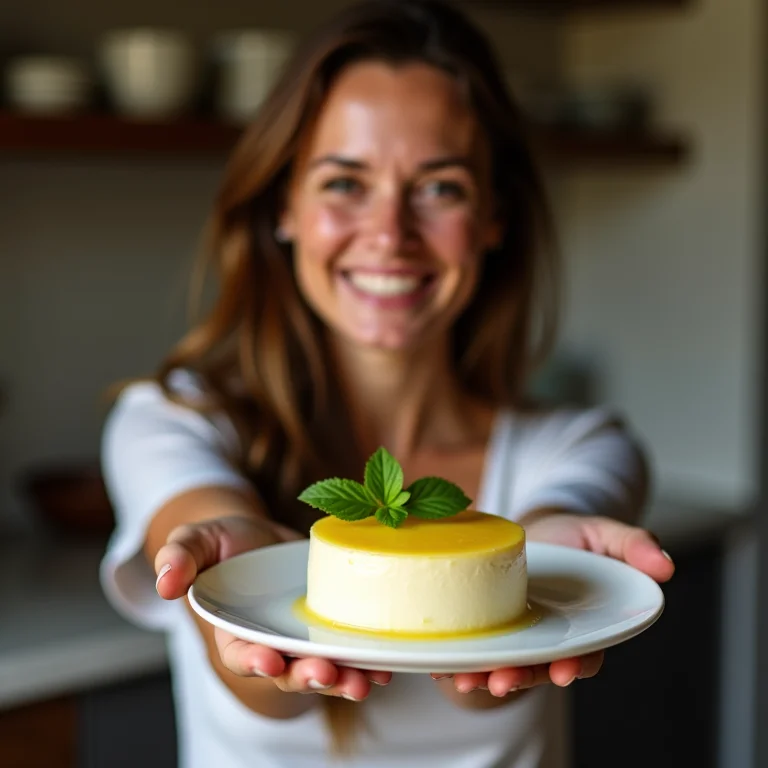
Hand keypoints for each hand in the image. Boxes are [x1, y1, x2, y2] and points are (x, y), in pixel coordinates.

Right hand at [155, 515, 391, 700]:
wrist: (259, 536)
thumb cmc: (223, 542)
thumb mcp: (196, 540)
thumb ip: (179, 557)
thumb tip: (164, 583)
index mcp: (233, 632)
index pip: (240, 654)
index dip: (254, 661)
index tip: (270, 662)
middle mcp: (270, 644)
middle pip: (288, 672)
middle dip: (308, 677)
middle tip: (329, 674)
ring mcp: (302, 640)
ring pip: (323, 669)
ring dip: (344, 679)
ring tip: (366, 682)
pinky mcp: (328, 627)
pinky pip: (349, 650)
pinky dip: (367, 662)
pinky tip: (386, 666)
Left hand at [433, 512, 674, 697]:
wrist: (533, 528)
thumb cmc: (573, 533)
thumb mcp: (604, 532)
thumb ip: (634, 545)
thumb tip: (666, 566)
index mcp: (584, 626)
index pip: (584, 654)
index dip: (575, 665)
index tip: (563, 672)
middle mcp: (550, 638)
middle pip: (537, 668)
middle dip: (520, 678)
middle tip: (500, 682)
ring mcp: (517, 635)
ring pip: (504, 664)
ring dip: (484, 675)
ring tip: (464, 678)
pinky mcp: (488, 625)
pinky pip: (475, 647)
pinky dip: (458, 658)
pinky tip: (439, 662)